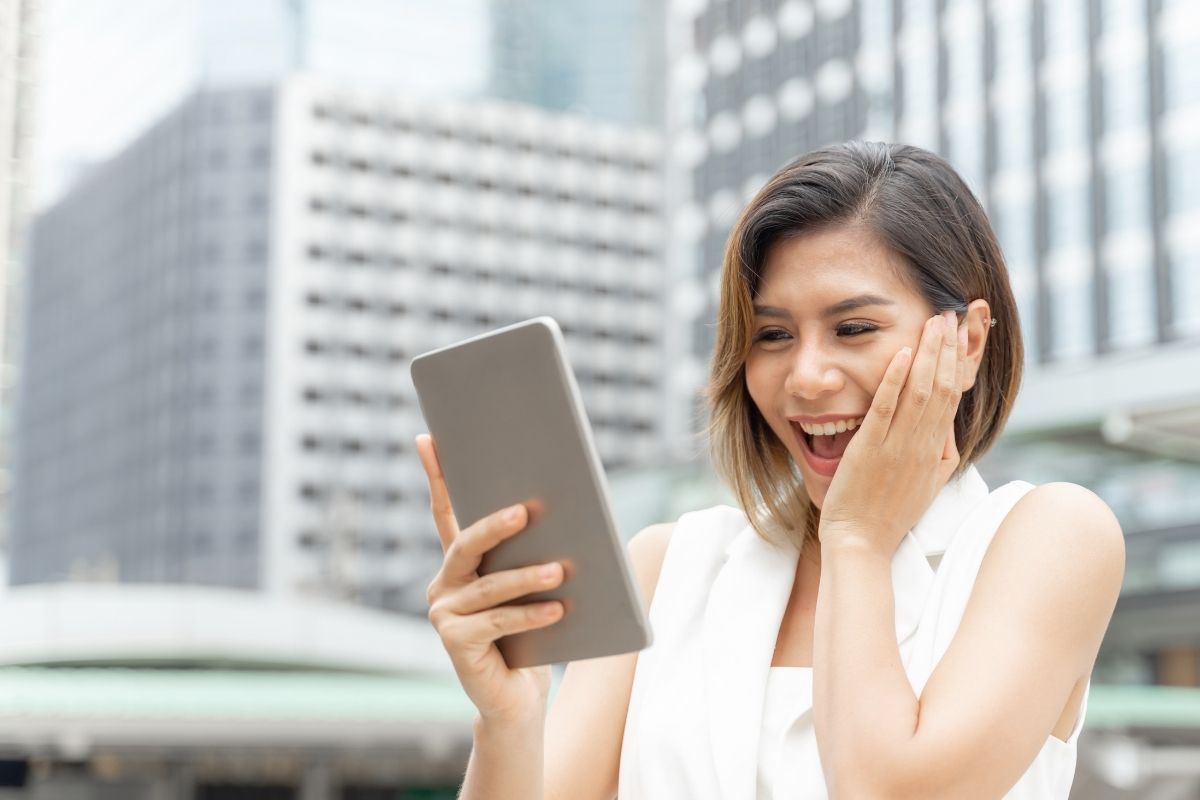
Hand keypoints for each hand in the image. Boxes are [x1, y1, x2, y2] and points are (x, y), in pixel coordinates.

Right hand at [417, 433, 565, 724]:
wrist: (517, 701)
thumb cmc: (530, 639)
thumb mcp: (531, 592)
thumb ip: (531, 557)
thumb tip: (559, 515)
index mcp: (459, 566)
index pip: (444, 514)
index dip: (436, 477)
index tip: (427, 438)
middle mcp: (444, 585)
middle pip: (466, 545)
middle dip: (495, 525)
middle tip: (525, 511)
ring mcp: (444, 615)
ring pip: (489, 587)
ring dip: (528, 577)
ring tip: (561, 570)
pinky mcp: (454, 643)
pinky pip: (498, 622)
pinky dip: (531, 616)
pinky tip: (559, 610)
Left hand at [818, 310, 967, 554]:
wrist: (862, 543)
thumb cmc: (888, 515)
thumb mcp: (927, 486)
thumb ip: (940, 455)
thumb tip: (948, 430)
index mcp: (935, 452)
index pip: (953, 397)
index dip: (958, 362)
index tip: (960, 333)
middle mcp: (921, 445)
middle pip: (943, 386)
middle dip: (948, 347)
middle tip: (951, 312)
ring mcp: (897, 447)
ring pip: (920, 392)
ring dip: (927, 353)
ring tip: (933, 321)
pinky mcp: (870, 450)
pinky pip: (886, 409)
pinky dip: (895, 380)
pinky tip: (900, 353)